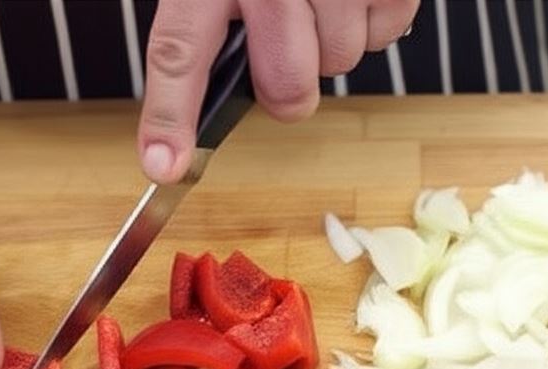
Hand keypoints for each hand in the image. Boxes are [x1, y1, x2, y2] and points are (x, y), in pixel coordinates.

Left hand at [137, 0, 418, 183]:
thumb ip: (202, 23)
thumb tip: (181, 123)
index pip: (180, 49)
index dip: (170, 115)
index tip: (164, 168)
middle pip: (286, 87)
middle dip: (287, 88)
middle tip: (285, 49)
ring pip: (339, 63)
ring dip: (330, 44)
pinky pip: (384, 37)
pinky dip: (371, 21)